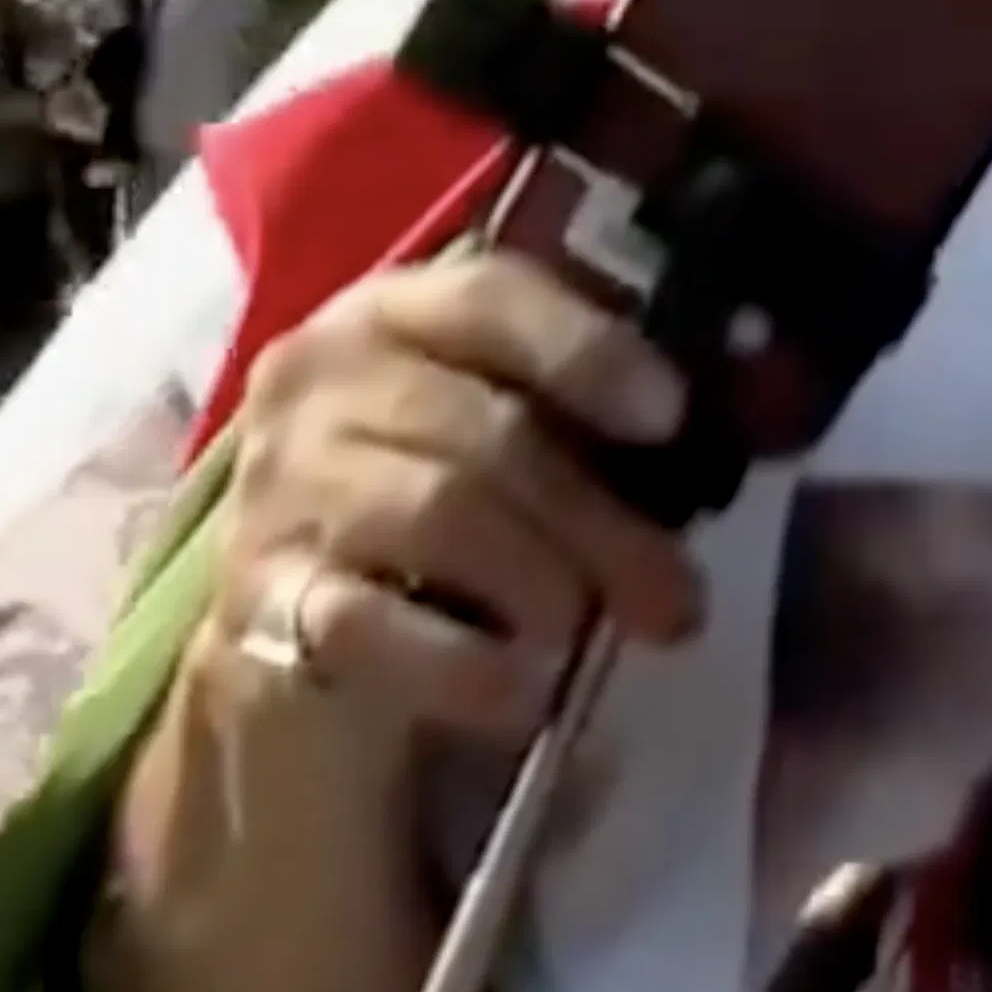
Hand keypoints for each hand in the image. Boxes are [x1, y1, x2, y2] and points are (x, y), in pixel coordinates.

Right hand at [194, 252, 707, 785]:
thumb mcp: (520, 455)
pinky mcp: (257, 604)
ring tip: (589, 637)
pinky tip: (523, 695)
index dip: (587, 351)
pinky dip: (462, 665)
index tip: (670, 418)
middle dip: (600, 520)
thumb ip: (599, 426)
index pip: (488, 296)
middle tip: (677, 601)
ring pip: (438, 510)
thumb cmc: (444, 532)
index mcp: (389, 317)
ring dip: (542, 582)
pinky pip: (367, 624)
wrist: (305, 654)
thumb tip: (735, 427)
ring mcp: (277, 492)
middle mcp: (315, 384)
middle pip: (486, 429)